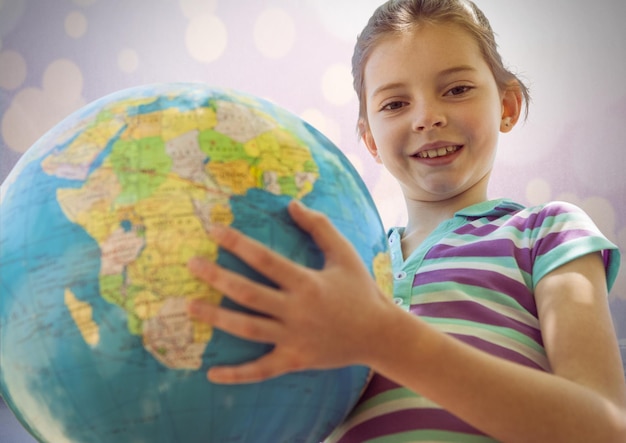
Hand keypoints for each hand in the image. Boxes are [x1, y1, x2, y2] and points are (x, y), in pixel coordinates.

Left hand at [187, 200, 392, 383]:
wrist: (379, 335)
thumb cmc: (360, 290)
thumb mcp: (344, 254)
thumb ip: (319, 228)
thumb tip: (292, 204)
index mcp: (307, 283)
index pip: (265, 260)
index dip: (238, 244)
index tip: (213, 231)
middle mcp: (297, 310)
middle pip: (249, 294)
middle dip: (218, 278)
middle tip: (191, 265)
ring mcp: (294, 338)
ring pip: (248, 329)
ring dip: (217, 319)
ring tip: (190, 306)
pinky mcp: (295, 360)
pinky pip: (261, 370)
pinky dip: (237, 375)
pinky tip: (211, 373)